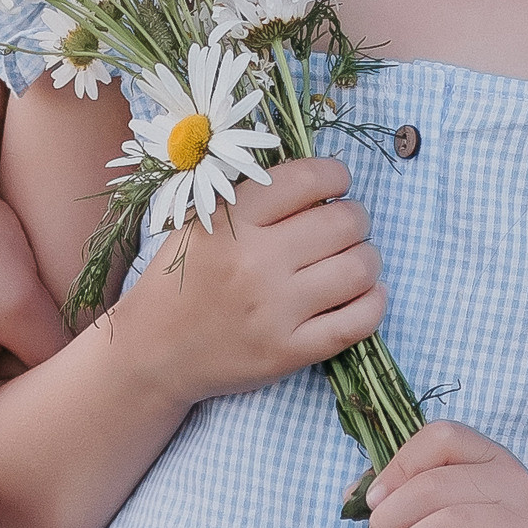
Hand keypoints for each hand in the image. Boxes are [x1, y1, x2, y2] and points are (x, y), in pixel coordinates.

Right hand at [117, 159, 384, 408]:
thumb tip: (324, 180)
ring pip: (359, 269)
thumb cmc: (182, 279)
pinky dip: (374, 302)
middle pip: (344, 223)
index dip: (336, 175)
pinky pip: (357, 322)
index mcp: (231, 221)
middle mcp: (255, 263)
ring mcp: (274, 311)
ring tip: (356, 258)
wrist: (153, 353)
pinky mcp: (288, 353)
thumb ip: (253, 197)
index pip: (308, 179)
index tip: (338, 183)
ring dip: (368, 258)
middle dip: (356, 217)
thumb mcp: (200, 222)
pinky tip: (368, 293)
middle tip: (347, 225)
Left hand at [361, 421, 527, 527]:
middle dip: (391, 519)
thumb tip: (352, 495)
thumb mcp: (444, 513)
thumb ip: (402, 495)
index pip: (440, 436)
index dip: (397, 466)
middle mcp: (515, 481)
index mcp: (491, 457)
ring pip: (454, 523)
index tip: (373, 503)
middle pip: (436, 485)